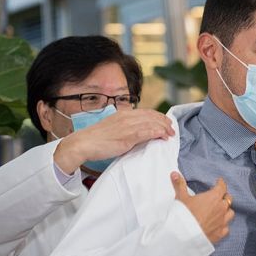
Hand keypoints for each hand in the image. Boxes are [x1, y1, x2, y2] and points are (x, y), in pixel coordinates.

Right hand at [54, 109, 174, 173]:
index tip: (165, 122)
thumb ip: (124, 129)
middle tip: (172, 129)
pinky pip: (147, 132)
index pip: (146, 112)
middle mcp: (127, 117)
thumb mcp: (113, 129)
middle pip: (152, 116)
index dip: (158, 117)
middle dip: (164, 122)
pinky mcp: (128, 136)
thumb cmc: (96, 139)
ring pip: (152, 123)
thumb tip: (135, 134)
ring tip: (170, 134)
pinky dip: (158, 133)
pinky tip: (163, 136)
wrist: (83, 143)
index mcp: (123, 114)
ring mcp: (128, 125)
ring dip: (164, 128)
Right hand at [171, 172, 233, 243]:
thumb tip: (174, 174)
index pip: (222, 187)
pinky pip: (226, 228)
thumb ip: (180, 185)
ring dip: (226, 211)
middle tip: (219, 196)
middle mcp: (221, 208)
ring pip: (230, 213)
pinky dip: (224, 225)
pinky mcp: (220, 233)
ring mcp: (222, 221)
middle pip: (228, 199)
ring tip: (221, 210)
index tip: (219, 182)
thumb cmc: (184, 215)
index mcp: (213, 197)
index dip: (221, 183)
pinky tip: (219, 225)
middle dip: (224, 196)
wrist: (185, 235)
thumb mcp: (181, 198)